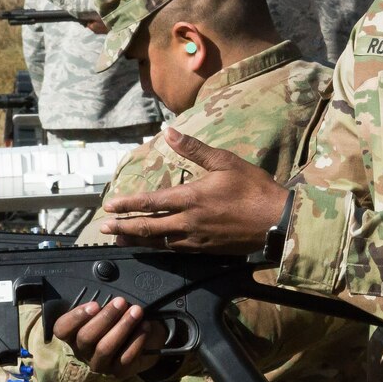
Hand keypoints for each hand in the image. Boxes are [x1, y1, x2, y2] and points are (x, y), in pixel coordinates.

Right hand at [52, 297, 166, 377]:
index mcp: (72, 336)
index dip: (76, 317)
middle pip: (86, 337)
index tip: (94, 304)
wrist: (131, 352)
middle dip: (106, 317)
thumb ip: (100, 306)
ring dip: (122, 327)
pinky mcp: (118, 372)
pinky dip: (137, 340)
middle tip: (121, 302)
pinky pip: (126, 358)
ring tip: (136, 311)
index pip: (62, 329)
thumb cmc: (112, 327)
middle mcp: (82, 352)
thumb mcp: (102, 315)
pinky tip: (145, 326)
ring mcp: (100, 364)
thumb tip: (112, 294)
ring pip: (105, 348)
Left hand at [99, 127, 288, 253]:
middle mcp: (190, 221)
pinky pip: (176, 250)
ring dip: (138, 240)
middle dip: (125, 227)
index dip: (128, 204)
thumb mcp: (224, 161)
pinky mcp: (206, 249)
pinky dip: (159, 247)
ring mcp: (197, 239)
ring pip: (160, 242)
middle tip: (105, 229)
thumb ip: (194, 148)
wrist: (277, 221)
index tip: (110, 206)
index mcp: (192, 198)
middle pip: (149, 227)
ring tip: (121, 238)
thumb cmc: (253, 188)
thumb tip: (168, 131)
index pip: (151, 202)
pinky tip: (154, 245)